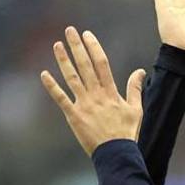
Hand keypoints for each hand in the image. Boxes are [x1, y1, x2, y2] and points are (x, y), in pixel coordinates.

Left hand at [40, 27, 145, 155]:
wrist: (116, 153)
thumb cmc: (126, 133)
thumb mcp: (136, 109)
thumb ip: (135, 89)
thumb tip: (140, 71)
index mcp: (111, 93)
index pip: (101, 64)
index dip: (93, 47)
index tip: (87, 34)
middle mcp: (96, 95)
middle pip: (85, 66)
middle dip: (77, 46)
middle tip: (69, 30)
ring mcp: (83, 104)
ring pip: (71, 78)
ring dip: (63, 60)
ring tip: (57, 45)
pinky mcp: (73, 115)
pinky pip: (60, 98)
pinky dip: (52, 86)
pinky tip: (44, 74)